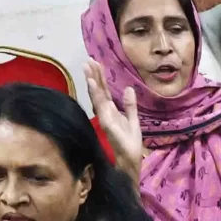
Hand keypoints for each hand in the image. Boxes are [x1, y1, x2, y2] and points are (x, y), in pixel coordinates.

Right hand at [84, 58, 146, 181]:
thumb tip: (128, 88)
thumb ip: (130, 105)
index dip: (100, 77)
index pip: (104, 91)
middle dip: (94, 75)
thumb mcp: (133, 120)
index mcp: (111, 111)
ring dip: (92, 82)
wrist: (130, 160)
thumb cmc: (130, 144)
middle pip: (99, 91)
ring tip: (87, 67)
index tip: (95, 62)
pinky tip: (93, 84)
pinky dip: (96, 94)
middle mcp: (106, 112)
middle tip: (88, 60)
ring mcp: (105, 117)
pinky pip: (100, 106)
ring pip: (97, 96)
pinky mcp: (106, 123)